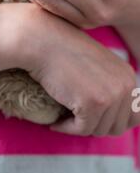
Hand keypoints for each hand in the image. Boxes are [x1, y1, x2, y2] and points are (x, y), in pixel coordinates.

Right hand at [7, 4, 138, 135]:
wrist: (42, 41)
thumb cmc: (61, 52)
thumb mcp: (96, 67)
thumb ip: (110, 88)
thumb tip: (118, 123)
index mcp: (128, 76)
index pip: (133, 116)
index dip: (111, 121)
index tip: (90, 117)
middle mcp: (125, 85)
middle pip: (117, 127)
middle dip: (94, 125)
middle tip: (74, 117)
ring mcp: (111, 94)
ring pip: (99, 130)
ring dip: (78, 127)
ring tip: (63, 115)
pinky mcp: (93, 103)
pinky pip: (82, 129)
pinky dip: (67, 128)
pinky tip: (56, 121)